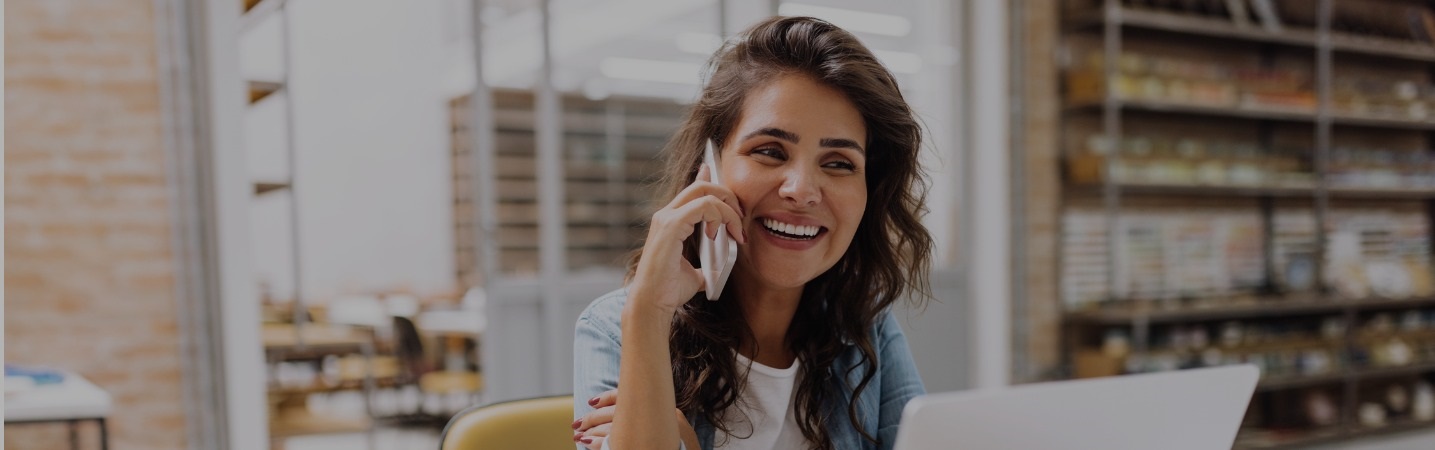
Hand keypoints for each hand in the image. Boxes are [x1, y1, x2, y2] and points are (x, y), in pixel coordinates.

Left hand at [574, 389, 699, 449]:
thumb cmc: (683, 447)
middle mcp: (658, 418)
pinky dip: (599, 445)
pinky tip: (588, 445)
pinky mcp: (644, 446)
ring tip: (578, 436)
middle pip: (616, 414)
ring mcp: (651, 434)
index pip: (630, 396)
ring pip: (612, 430)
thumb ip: (656, 415)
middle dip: (592, 418)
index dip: (607, 398)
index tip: (591, 401)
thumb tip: (631, 412)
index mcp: (664, 408)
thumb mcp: (675, 426)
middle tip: (576, 423)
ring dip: (592, 433)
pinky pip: (614, 444)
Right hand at [628, 164, 745, 314]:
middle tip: (741, 217)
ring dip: (728, 209)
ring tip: (735, 232)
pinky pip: (703, 206)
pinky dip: (718, 216)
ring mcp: (667, 218)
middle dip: (728, 196)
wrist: (653, 304)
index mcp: (670, 222)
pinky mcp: (671, 225)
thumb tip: (716, 270)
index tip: (734, 200)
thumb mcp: (695, 275)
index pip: (693, 190)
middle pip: (702, 186)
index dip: (712, 183)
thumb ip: (704, 267)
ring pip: (705, 192)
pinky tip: (717, 235)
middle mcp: (666, 214)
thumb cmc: (669, 291)